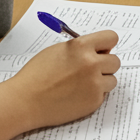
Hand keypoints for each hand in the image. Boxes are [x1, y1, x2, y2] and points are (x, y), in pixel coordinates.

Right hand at [0, 30, 120, 139]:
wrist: (25, 101)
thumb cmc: (37, 74)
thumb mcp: (59, 50)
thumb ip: (81, 48)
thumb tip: (99, 49)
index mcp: (82, 46)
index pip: (111, 38)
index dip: (106, 44)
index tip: (102, 50)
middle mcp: (92, 63)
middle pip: (115, 61)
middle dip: (104, 65)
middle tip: (89, 70)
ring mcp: (95, 84)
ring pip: (112, 79)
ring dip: (101, 81)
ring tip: (81, 85)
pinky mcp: (94, 101)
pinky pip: (103, 95)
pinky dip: (93, 95)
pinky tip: (77, 95)